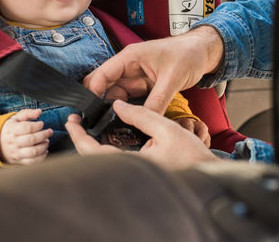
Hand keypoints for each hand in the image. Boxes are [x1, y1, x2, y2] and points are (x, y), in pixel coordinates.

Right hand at [0, 109, 52, 165]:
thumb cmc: (11, 129)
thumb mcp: (16, 118)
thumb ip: (28, 113)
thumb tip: (39, 112)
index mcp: (12, 130)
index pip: (26, 128)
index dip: (37, 125)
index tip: (41, 123)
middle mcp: (14, 142)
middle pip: (31, 139)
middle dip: (44, 135)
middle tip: (49, 132)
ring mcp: (16, 153)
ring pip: (33, 152)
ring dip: (44, 146)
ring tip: (47, 141)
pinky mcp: (19, 161)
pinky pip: (32, 161)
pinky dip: (42, 157)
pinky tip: (45, 150)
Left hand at [65, 101, 218, 169]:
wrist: (207, 171)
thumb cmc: (191, 154)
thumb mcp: (167, 128)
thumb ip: (141, 115)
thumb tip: (118, 105)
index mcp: (133, 163)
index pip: (95, 152)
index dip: (79, 136)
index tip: (72, 121)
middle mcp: (130, 171)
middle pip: (94, 158)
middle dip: (81, 139)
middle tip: (75, 121)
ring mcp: (134, 173)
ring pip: (103, 159)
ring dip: (92, 143)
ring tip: (87, 125)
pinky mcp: (139, 171)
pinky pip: (115, 160)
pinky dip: (105, 147)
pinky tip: (107, 134)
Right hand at [83, 26, 224, 113]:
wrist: (203, 52)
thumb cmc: (188, 54)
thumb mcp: (172, 79)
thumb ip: (157, 101)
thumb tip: (145, 120)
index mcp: (130, 57)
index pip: (102, 75)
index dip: (93, 93)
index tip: (91, 114)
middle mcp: (128, 67)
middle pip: (104, 87)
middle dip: (100, 105)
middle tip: (100, 125)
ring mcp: (135, 78)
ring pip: (116, 97)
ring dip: (115, 111)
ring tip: (114, 128)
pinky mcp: (143, 87)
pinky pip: (130, 101)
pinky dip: (128, 111)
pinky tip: (128, 123)